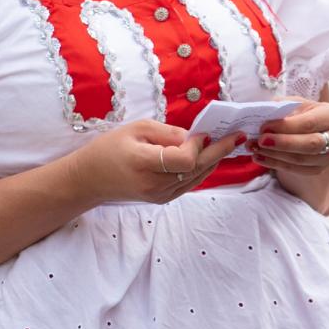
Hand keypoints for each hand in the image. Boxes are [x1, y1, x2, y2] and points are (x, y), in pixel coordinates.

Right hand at [68, 119, 242, 205]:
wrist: (91, 179)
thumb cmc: (110, 148)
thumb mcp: (136, 129)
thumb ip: (168, 133)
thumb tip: (195, 136)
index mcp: (143, 163)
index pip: (184, 160)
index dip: (197, 145)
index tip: (202, 132)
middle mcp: (154, 184)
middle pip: (196, 169)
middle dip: (219, 151)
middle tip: (237, 136)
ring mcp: (159, 195)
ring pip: (196, 178)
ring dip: (214, 160)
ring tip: (230, 144)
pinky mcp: (163, 199)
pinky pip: (190, 184)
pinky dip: (202, 170)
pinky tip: (212, 157)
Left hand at [249, 99, 328, 175]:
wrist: (318, 130)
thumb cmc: (305, 113)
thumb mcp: (297, 104)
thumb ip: (282, 107)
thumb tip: (262, 113)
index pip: (309, 123)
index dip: (286, 126)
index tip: (265, 126)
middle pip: (310, 145)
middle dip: (283, 143)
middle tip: (261, 140)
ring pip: (301, 160)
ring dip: (275, 155)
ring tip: (254, 148)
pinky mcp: (319, 169)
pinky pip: (296, 170)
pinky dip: (275, 164)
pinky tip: (259, 157)